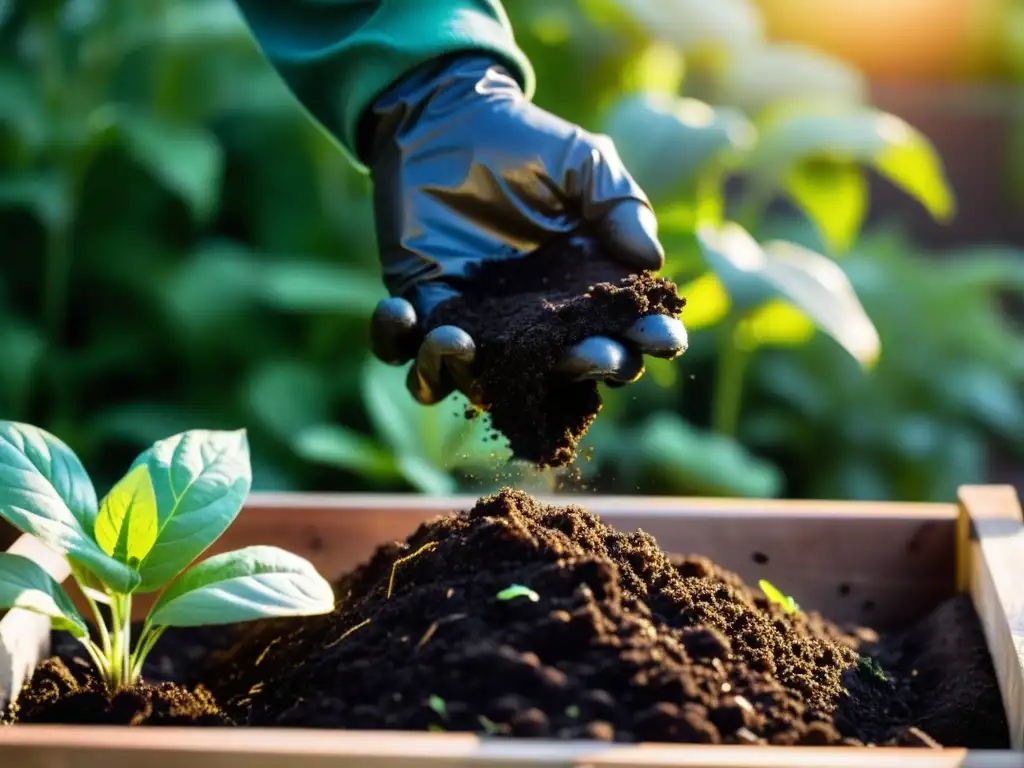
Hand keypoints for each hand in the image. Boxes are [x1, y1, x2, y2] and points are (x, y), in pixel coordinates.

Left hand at [361, 55, 687, 404]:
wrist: (446, 119)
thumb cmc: (524, 139)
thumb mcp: (584, 162)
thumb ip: (620, 204)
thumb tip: (652, 259)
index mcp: (579, 293)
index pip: (620, 331)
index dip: (646, 339)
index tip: (665, 336)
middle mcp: (531, 323)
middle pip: (558, 372)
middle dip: (580, 369)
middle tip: (591, 352)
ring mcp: (476, 322)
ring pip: (473, 382)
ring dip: (468, 377)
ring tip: (461, 341)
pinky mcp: (423, 306)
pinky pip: (404, 351)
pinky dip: (401, 345)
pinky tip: (403, 310)